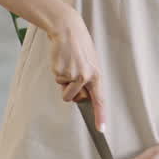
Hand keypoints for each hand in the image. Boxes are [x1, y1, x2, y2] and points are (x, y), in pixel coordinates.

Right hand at [48, 10, 105, 128]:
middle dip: (70, 91)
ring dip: (63, 82)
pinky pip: (56, 79)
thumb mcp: (89, 63)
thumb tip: (80, 97)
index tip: (101, 129)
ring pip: (64, 91)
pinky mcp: (60, 71)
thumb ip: (87, 80)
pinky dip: (57, 71)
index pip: (99, 100)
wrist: (67, 30)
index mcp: (96, 75)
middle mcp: (85, 77)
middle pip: (74, 98)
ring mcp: (72, 74)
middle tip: (73, 72)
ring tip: (68, 64)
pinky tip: (62, 60)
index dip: (100, 115)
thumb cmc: (79, 47)